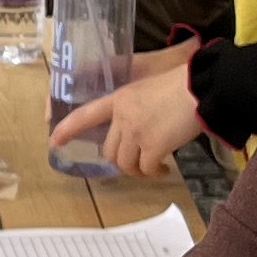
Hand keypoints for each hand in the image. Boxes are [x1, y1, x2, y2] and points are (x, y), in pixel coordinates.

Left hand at [49, 45, 201, 178]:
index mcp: (119, 99)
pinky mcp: (154, 146)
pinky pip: (146, 169)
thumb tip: (140, 128)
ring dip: (138, 171)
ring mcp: (136, 132)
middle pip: (109, 150)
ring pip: (125, 163)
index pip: (85, 115)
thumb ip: (135, 106)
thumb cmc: (182, 83)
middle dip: (120, 161)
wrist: (202, 87)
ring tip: (153, 168)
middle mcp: (123, 116)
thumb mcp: (149, 86)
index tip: (54, 141)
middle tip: (137, 163)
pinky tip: (164, 169)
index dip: (67, 128)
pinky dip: (154, 173)